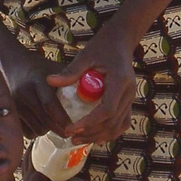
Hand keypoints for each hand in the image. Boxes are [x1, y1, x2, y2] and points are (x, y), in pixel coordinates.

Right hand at [0, 41, 70, 138]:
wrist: (13, 64)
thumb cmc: (40, 67)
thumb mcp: (55, 68)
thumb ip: (72, 79)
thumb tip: (96, 91)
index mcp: (38, 81)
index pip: (50, 105)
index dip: (62, 119)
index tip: (74, 127)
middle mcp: (24, 93)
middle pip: (44, 121)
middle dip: (60, 129)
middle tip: (71, 131)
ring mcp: (15, 104)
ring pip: (37, 129)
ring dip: (49, 130)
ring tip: (56, 124)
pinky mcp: (10, 113)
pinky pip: (27, 132)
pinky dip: (37, 131)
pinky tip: (42, 123)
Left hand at [20, 144, 66, 180]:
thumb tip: (65, 176)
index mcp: (38, 173)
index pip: (39, 159)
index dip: (40, 150)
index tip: (43, 142)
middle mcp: (30, 172)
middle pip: (29, 156)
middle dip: (32, 148)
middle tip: (36, 140)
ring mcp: (25, 175)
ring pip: (25, 160)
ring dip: (27, 153)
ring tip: (30, 146)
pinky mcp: (23, 179)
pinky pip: (23, 166)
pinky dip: (24, 160)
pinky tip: (26, 159)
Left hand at [46, 23, 136, 144]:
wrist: (120, 41)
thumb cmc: (102, 46)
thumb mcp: (85, 55)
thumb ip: (70, 71)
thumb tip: (49, 81)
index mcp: (119, 81)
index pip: (106, 110)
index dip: (89, 122)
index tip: (71, 128)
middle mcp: (128, 92)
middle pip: (112, 122)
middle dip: (91, 133)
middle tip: (70, 137)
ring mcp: (130, 98)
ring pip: (119, 126)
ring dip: (100, 136)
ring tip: (78, 140)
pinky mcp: (128, 101)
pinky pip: (122, 122)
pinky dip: (109, 132)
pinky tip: (94, 136)